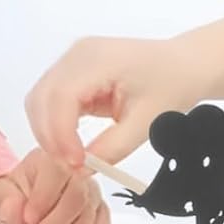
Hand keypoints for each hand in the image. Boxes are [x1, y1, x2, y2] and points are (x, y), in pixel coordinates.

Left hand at [0, 148, 110, 223]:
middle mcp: (73, 171)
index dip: (45, 197)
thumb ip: (2, 204)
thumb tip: (13, 206)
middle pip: (78, 195)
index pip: (58, 169)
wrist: (12, 220)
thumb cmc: (4, 206)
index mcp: (46, 158)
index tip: (28, 219)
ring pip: (90, 216)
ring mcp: (88, 192)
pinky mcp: (97, 212)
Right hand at [24, 34, 203, 167]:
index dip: (61, 134)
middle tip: (71, 166)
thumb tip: (81, 169)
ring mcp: (72, 60)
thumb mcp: (147, 122)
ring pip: (40, 100)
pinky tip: (72, 143)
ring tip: (72, 157)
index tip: (75, 163)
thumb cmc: (172, 84)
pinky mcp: (72, 71)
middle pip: (42, 98)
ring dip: (49, 132)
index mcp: (98, 59)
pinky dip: (55, 124)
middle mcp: (78, 54)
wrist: (183, 65)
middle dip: (50, 137)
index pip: (62, 97)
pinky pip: (50, 99)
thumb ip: (112, 147)